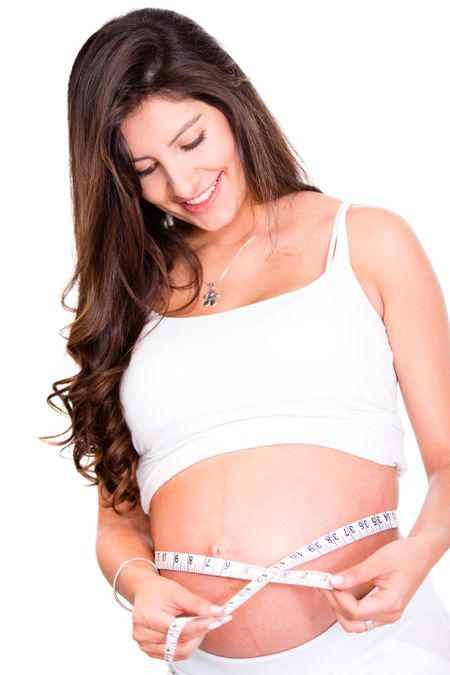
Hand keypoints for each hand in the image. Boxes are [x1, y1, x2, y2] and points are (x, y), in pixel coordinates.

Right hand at [130, 574, 231, 660]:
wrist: (144, 591)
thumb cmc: (157, 590)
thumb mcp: (177, 591)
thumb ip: (197, 603)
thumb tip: (216, 612)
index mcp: (147, 617)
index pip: (178, 629)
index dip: (199, 626)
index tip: (215, 620)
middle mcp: (143, 634)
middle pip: (180, 642)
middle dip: (199, 633)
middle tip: (212, 621)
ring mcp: (145, 644)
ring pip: (179, 651)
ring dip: (194, 640)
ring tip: (199, 625)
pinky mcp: (149, 650)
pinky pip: (174, 654)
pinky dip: (186, 644)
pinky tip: (189, 632)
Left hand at [318, 536, 432, 632]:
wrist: (421, 554)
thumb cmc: (405, 555)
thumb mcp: (378, 561)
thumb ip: (356, 574)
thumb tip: (334, 581)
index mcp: (390, 603)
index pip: (355, 611)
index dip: (338, 597)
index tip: (328, 581)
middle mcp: (390, 614)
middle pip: (353, 622)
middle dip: (335, 604)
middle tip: (324, 584)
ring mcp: (388, 615)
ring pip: (356, 624)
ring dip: (340, 608)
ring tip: (330, 587)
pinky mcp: (384, 610)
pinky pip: (362, 618)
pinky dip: (348, 608)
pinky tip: (341, 592)